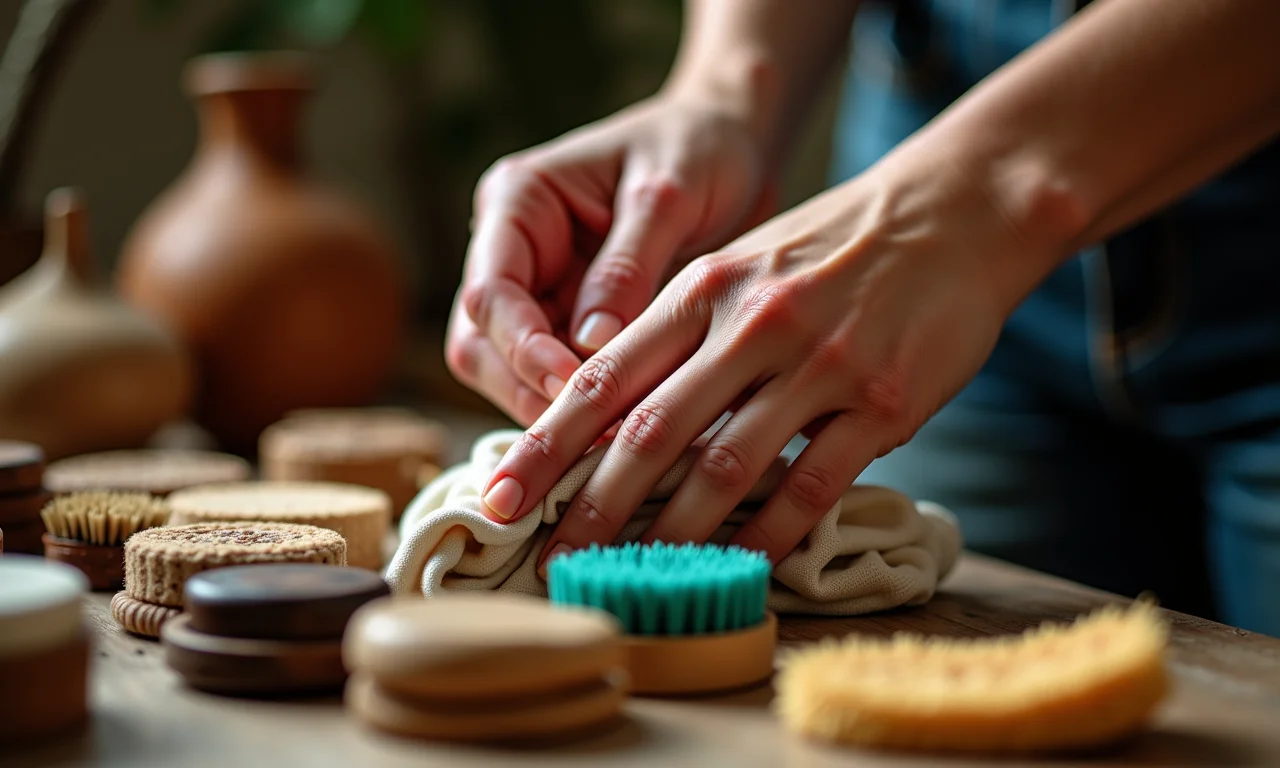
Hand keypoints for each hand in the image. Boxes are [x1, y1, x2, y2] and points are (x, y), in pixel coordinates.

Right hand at [446, 94, 777, 426]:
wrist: (732, 142)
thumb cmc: (700, 148)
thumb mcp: (669, 195)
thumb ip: (628, 267)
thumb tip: (590, 347)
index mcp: (518, 202)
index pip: (489, 294)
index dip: (523, 350)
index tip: (575, 386)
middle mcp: (512, 250)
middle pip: (483, 345)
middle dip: (528, 391)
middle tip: (596, 433)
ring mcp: (537, 289)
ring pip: (511, 373)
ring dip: (553, 410)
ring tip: (616, 440)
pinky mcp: (569, 321)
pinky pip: (558, 377)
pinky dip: (585, 407)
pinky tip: (628, 430)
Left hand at [478, 149, 1064, 570]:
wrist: (950, 212)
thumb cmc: (830, 245)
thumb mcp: (739, 262)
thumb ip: (677, 329)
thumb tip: (610, 409)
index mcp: (703, 288)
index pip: (604, 376)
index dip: (547, 443)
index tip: (501, 495)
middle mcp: (750, 325)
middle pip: (651, 431)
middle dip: (591, 505)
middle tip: (549, 559)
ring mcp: (818, 365)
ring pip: (727, 466)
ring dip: (672, 534)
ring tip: (632, 578)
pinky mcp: (880, 402)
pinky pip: (814, 485)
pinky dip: (771, 532)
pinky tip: (739, 565)